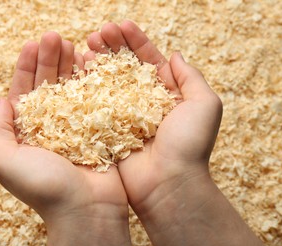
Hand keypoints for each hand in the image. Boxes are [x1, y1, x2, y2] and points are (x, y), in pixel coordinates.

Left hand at [0, 32, 131, 245]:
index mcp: (27, 132)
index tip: (32, 44)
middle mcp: (50, 127)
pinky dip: (91, 80)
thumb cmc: (44, 187)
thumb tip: (2, 100)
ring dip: (70, 66)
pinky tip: (91, 63)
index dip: (27, 68)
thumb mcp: (4, 161)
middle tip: (55, 37)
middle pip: (49, 85)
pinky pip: (94, 99)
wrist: (87, 209)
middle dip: (50, 60)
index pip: (24, 93)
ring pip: (72, 89)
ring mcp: (76, 126)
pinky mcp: (98, 128)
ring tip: (72, 44)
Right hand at [87, 21, 271, 245]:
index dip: (135, 41)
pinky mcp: (107, 130)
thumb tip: (175, 55)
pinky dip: (86, 86)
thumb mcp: (204, 104)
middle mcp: (143, 102)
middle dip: (112, 47)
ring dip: (97, 62)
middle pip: (124, 67)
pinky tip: (77, 70)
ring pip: (107, 82)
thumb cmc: (190, 145)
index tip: (121, 25)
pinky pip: (94, 104)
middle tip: (98, 32)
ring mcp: (124, 116)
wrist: (168, 184)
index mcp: (166, 94)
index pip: (149, 60)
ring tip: (85, 45)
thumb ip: (190, 77)